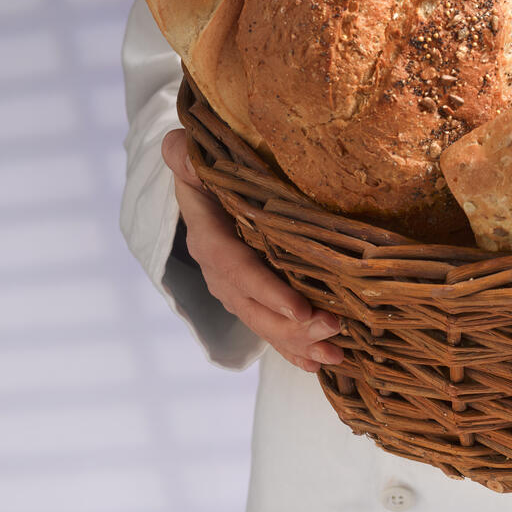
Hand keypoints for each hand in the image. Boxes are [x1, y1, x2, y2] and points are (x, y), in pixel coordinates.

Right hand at [161, 129, 342, 371]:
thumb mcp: (195, 155)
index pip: (233, 267)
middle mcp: (219, 270)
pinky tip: (319, 365)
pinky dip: (294, 350)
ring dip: (298, 342)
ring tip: (335, 355)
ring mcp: (235, 288)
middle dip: (290, 325)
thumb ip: (186, 154)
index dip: (264, 290)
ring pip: (265, 322)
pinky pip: (272, 328)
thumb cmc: (211, 165)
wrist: (206, 183)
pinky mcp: (253, 297)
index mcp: (208, 235)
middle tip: (332, 328)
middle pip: (252, 306)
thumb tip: (176, 145)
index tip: (299, 308)